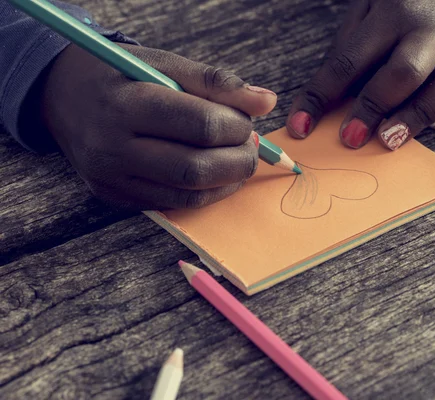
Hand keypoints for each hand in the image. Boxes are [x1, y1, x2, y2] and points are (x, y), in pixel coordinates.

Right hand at [39, 44, 276, 208]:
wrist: (61, 94)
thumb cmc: (120, 74)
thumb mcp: (164, 64)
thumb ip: (216, 82)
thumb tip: (267, 102)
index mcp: (126, 104)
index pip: (200, 126)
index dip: (236, 127)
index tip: (247, 122)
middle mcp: (113, 147)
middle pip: (195, 168)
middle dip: (238, 161)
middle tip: (250, 147)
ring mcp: (110, 178)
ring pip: (187, 195)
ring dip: (226, 182)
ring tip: (236, 160)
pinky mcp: (113, 197)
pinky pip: (171, 205)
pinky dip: (203, 193)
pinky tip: (214, 175)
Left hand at [286, 0, 434, 149]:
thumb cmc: (404, 8)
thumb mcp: (368, 13)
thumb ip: (349, 54)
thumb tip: (321, 109)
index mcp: (392, 13)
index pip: (349, 60)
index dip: (320, 97)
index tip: (301, 128)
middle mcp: (434, 29)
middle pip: (406, 72)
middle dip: (374, 108)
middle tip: (352, 138)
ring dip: (423, 117)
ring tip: (393, 139)